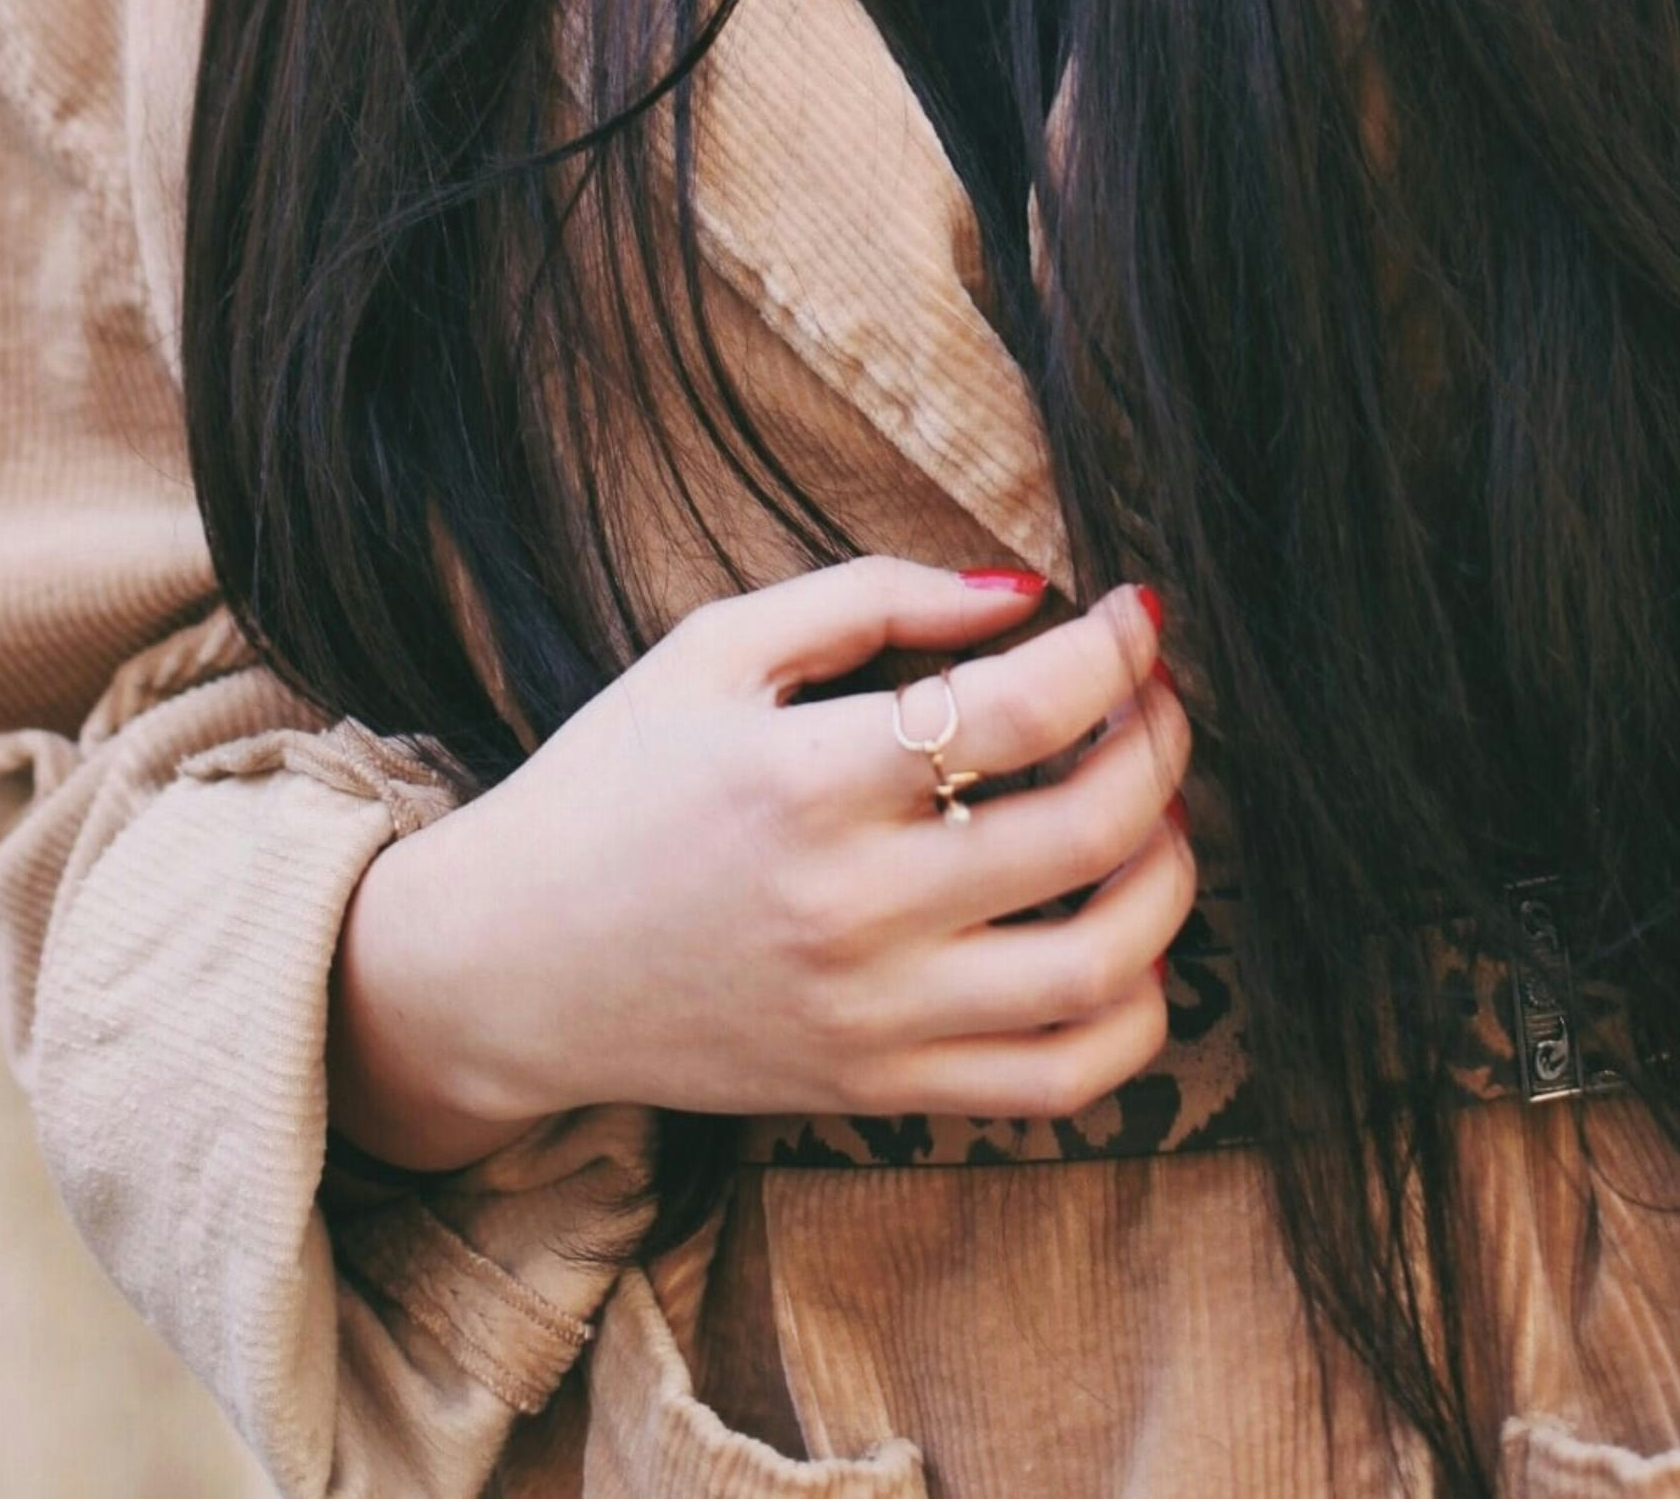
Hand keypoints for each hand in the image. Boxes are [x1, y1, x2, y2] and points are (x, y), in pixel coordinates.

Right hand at [329, 560, 1192, 1168]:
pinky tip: (1128, 945)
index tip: (1140, 612)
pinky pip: (1058, 1083)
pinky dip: (1132, 1017)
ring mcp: (874, 1017)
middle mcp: (852, 909)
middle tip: (1156, 701)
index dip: (1112, 651)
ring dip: (1170, 880)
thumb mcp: (715, 649)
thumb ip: (872, 596)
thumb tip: (1022, 589)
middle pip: (1085, 832)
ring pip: (1099, 970)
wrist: (510, 965)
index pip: (1021, 711)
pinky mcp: (880, 1090)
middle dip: (1159, 746)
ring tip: (1159, 816)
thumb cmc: (612, 783)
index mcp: (806, 780)